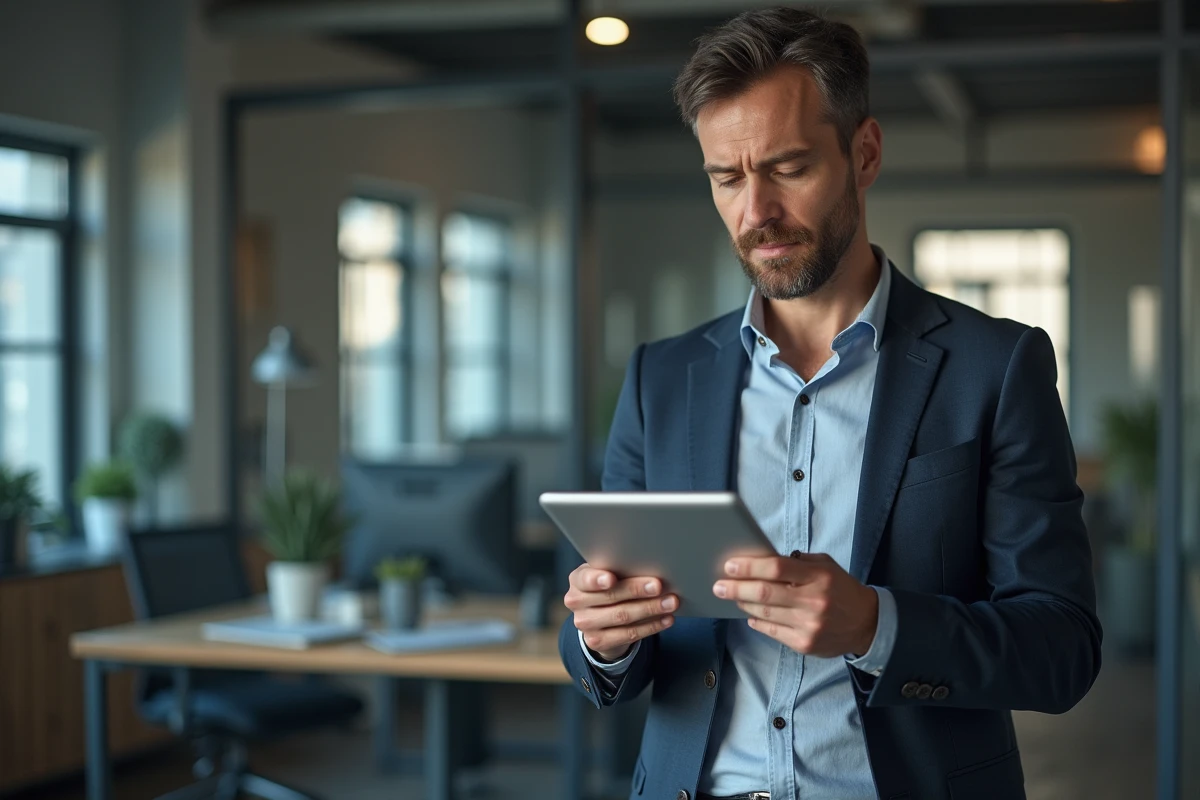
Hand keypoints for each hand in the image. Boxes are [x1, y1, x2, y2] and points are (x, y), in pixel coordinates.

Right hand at [565, 564, 676, 661]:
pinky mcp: (596, 641)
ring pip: (622, 616)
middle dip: (637, 591)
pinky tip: (666, 619)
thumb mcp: (609, 574)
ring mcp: (584, 624)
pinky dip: (651, 626)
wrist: (600, 619)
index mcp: (578, 579)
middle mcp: (576, 601)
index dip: (597, 579)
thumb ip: (621, 571)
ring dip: (650, 609)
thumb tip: (653, 568)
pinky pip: (629, 634)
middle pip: (610, 597)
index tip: (611, 578)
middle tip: (659, 586)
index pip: (585, 578)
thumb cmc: (610, 587)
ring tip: (670, 602)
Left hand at [713, 552, 878, 657]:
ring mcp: (808, 625)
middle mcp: (813, 601)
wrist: (867, 624)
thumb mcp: (825, 566)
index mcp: (818, 577)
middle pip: (765, 592)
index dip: (750, 566)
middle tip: (719, 585)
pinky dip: (757, 621)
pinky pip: (772, 631)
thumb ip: (797, 563)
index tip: (730, 565)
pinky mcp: (805, 644)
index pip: (777, 567)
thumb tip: (761, 561)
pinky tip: (751, 614)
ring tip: (733, 597)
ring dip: (744, 604)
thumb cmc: (840, 589)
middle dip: (736, 588)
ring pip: (765, 613)